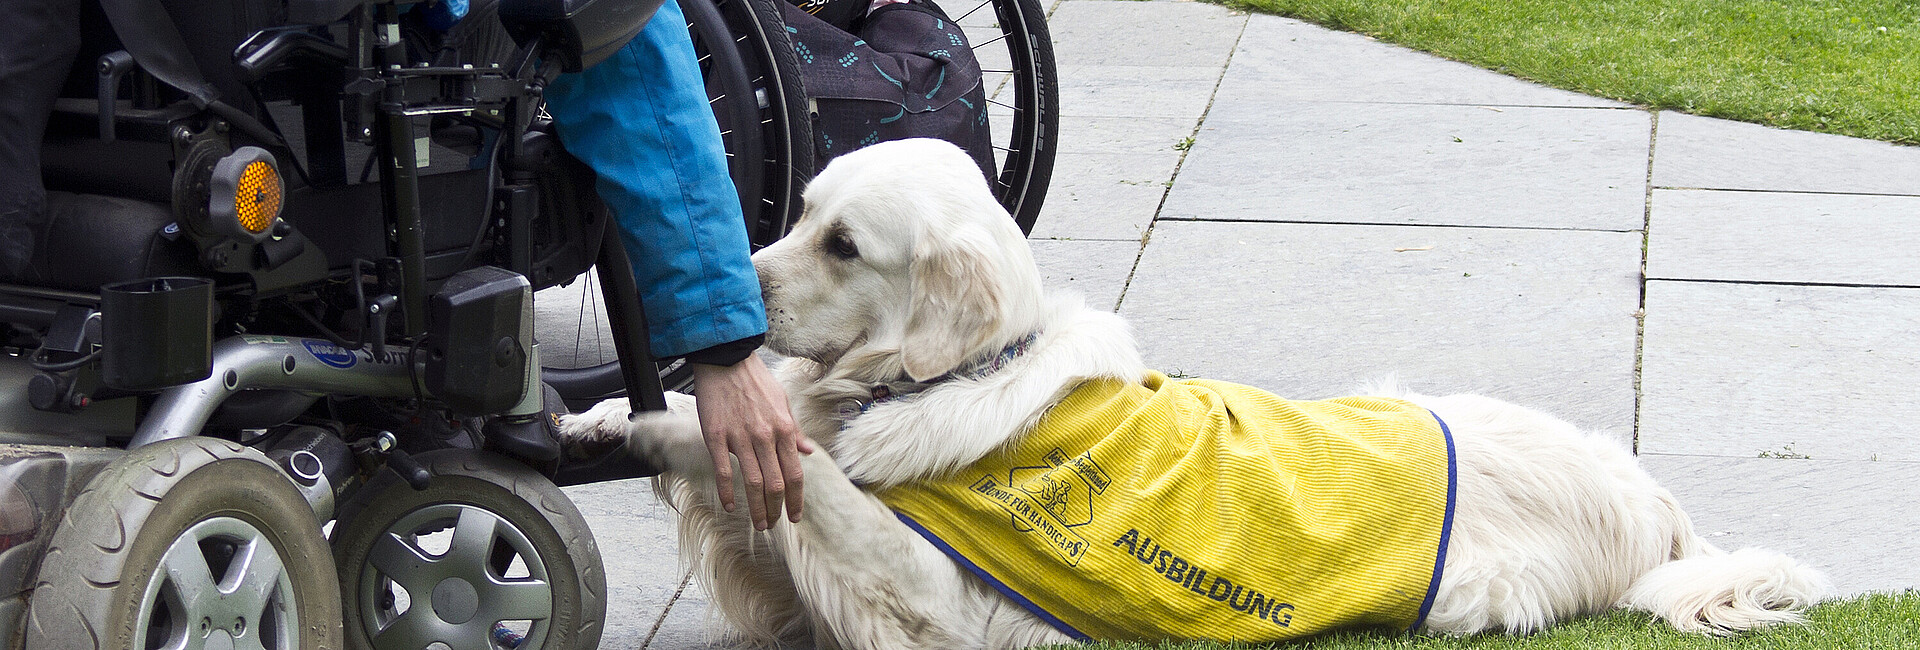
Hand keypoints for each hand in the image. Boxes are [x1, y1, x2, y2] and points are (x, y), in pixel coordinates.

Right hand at [691, 354, 814, 529]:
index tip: (795, 516)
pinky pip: (724, 471)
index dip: (796, 499)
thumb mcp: (783, 402)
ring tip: (758, 523)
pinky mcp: (717, 436)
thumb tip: (808, 452)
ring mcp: (741, 438)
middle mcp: (766, 436)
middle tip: (773, 525)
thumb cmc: (756, 380)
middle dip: (776, 510)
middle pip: (776, 484)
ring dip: (757, 508)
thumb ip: (795, 431)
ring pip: (753, 483)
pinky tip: (730, 506)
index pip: (795, 474)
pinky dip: (728, 492)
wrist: (726, 359)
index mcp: (785, 429)